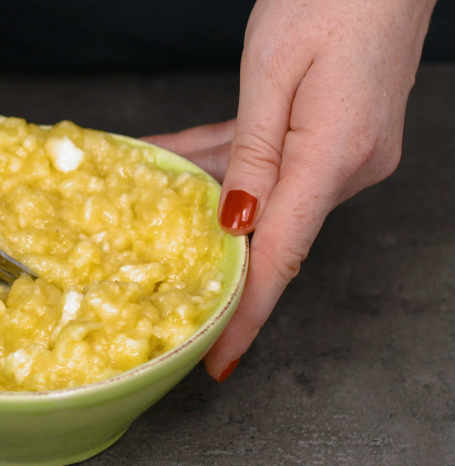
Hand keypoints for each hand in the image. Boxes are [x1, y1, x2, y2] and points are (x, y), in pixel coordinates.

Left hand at [144, 0, 436, 381]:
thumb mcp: (271, 73)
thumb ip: (250, 153)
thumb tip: (235, 226)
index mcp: (333, 156)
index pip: (281, 258)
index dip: (246, 315)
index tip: (217, 361)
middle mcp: (349, 168)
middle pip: (269, 231)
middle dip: (208, 248)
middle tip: (154, 266)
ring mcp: (348, 155)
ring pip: (264, 193)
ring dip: (208, 196)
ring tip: (147, 191)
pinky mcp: (339, 138)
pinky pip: (275, 163)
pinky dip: (231, 165)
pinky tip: (182, 159)